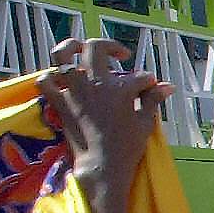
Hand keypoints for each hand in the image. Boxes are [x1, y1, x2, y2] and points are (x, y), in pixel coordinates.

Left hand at [38, 39, 172, 188]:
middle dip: (110, 47)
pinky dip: (50, 77)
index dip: (147, 80)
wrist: (102, 166)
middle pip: (96, 48)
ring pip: (62, 55)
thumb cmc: (128, 147)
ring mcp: (74, 91)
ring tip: (78, 48)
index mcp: (119, 88)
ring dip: (70, 46)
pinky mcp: (59, 103)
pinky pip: (46, 81)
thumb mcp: (145, 122)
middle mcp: (94, 83)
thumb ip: (153, 100)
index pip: (137, 76)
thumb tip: (167, 86)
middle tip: (119, 55)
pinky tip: (59, 78)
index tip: (149, 87)